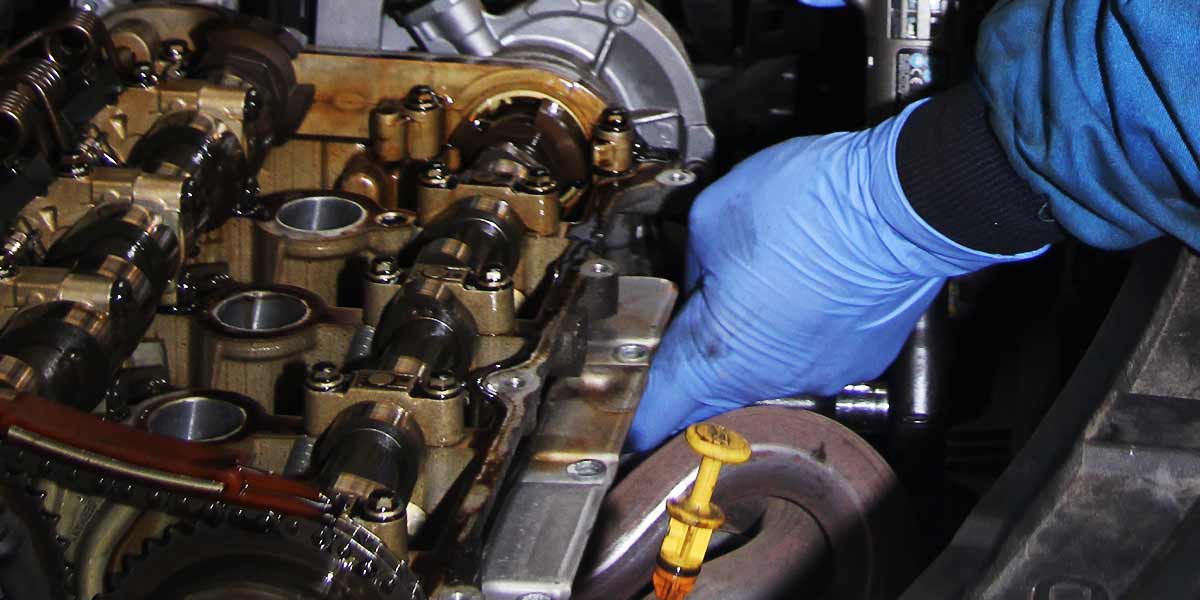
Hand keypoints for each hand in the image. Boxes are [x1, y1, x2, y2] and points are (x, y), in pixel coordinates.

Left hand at [627, 101, 1043, 451]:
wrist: (904, 201)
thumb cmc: (813, 205)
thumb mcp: (712, 218)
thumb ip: (691, 265)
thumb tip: (696, 278)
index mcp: (720, 354)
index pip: (658, 414)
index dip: (633, 416)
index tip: (624, 417)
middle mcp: (771, 379)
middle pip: (711, 398)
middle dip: (689, 376)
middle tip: (677, 341)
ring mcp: (820, 374)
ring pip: (765, 375)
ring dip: (751, 345)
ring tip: (755, 292)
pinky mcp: (859, 360)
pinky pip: (810, 356)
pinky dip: (799, 333)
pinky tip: (801, 290)